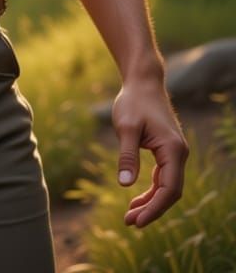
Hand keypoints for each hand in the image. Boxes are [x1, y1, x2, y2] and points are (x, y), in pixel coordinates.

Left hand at [112, 76, 188, 227]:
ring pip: (167, 187)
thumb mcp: (126, 128)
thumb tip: (124, 184)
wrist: (142, 82)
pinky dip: (151, 190)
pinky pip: (163, 177)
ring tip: (130, 215)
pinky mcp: (167, 151)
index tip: (137, 221)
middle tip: (129, 222)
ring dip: (151, 202)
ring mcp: (174, 153)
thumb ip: (127, 156)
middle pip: (170, 192)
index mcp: (173, 150)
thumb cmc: (134, 101)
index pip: (169, 189)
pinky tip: (137, 199)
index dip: (154, 208)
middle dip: (152, 209)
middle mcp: (179, 153)